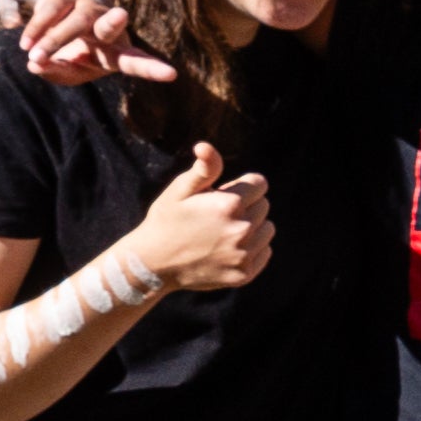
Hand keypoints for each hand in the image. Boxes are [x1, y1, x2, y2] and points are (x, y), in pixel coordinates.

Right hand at [9, 0, 175, 87]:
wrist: (63, 16)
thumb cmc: (73, 54)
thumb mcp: (69, 71)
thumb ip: (56, 72)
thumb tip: (35, 63)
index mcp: (116, 51)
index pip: (136, 61)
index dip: (151, 68)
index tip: (171, 74)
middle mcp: (106, 27)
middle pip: (110, 26)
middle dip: (113, 23)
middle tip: (120, 15)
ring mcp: (86, 8)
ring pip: (74, 21)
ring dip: (54, 40)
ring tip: (35, 57)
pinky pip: (49, 12)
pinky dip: (36, 30)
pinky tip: (26, 43)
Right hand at [129, 142, 273, 291]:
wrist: (153, 265)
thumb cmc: (166, 220)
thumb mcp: (180, 190)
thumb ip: (204, 168)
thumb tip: (205, 146)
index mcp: (230, 205)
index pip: (259, 183)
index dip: (241, 186)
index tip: (222, 194)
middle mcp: (243, 230)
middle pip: (264, 206)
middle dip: (246, 205)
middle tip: (216, 215)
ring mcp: (244, 255)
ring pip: (267, 229)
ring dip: (252, 226)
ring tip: (222, 231)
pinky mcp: (245, 274)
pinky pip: (265, 252)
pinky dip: (252, 249)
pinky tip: (228, 248)